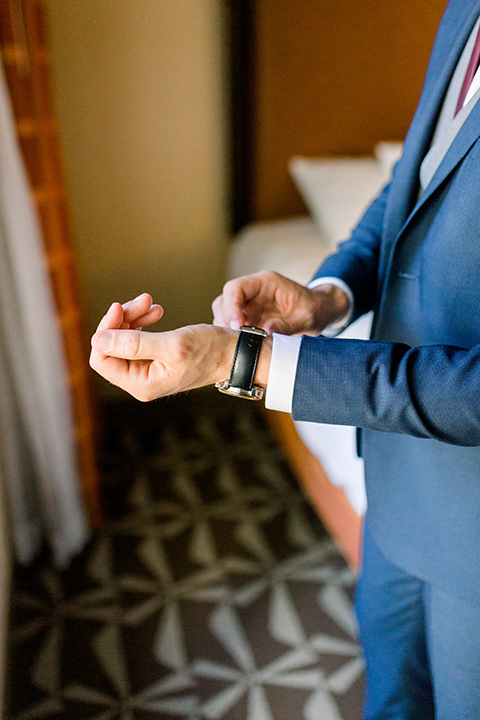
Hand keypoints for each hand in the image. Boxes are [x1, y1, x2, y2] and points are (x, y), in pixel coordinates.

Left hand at [89, 294, 244, 400]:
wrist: (235, 353)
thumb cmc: (210, 351)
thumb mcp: (172, 344)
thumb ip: (134, 344)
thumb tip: (98, 340)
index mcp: (141, 384)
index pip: (101, 359)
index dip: (105, 330)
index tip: (119, 307)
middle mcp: (140, 381)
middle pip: (110, 347)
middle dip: (122, 320)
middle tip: (144, 300)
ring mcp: (146, 371)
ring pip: (122, 339)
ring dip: (133, 317)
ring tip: (151, 302)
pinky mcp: (154, 360)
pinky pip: (136, 339)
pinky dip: (142, 322)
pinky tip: (156, 311)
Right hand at [212, 270, 349, 335]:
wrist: (320, 311)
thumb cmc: (314, 310)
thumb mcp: (305, 319)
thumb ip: (286, 325)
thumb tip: (264, 333)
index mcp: (265, 282)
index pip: (236, 287)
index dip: (231, 306)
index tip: (236, 326)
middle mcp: (253, 291)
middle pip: (225, 300)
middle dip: (226, 320)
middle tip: (236, 340)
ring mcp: (249, 304)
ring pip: (224, 313)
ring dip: (227, 330)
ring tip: (241, 344)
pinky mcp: (249, 317)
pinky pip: (232, 325)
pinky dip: (233, 336)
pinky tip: (244, 346)